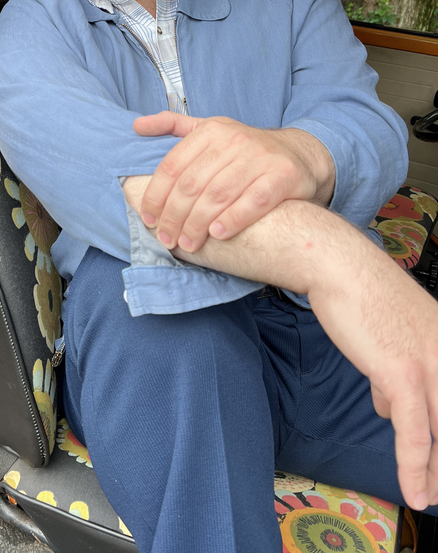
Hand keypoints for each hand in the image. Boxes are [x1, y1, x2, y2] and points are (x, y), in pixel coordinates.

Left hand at [133, 112, 334, 251]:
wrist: (300, 153)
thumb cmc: (244, 149)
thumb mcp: (210, 130)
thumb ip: (173, 126)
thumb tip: (136, 125)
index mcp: (210, 130)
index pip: (173, 166)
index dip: (156, 195)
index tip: (148, 219)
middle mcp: (234, 140)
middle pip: (192, 183)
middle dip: (174, 215)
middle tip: (166, 239)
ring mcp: (259, 157)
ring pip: (219, 194)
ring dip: (198, 223)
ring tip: (188, 243)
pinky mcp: (283, 175)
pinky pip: (254, 200)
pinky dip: (234, 218)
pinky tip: (219, 234)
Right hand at [168, 200, 437, 511]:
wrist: (335, 264)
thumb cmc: (353, 290)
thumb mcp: (384, 330)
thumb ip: (391, 371)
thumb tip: (387, 407)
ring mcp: (429, 363)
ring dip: (437, 473)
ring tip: (430, 499)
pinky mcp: (403, 374)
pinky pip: (416, 433)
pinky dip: (415, 468)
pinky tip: (416, 492)